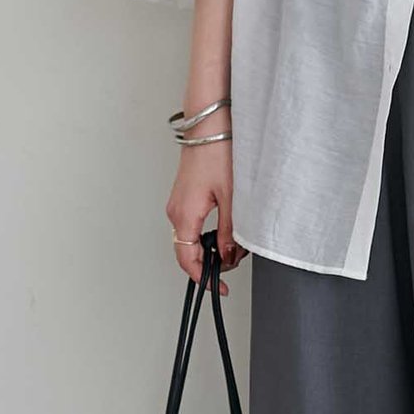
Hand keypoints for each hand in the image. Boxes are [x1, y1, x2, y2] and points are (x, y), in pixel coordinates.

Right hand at [166, 135, 245, 293]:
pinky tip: (227, 229)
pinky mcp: (185, 197)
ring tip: (236, 244)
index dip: (204, 279)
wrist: (209, 126)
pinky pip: (193, 225)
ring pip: (191, 239)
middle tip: (237, 261)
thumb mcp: (232, 198)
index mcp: (184, 215)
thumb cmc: (217, 153)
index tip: (220, 287)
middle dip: (212, 263)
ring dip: (212, 247)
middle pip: (188, 252)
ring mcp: (178, 204)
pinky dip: (209, 234)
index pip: (188, 260)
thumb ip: (230, 230)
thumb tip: (230, 254)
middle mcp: (176, 212)